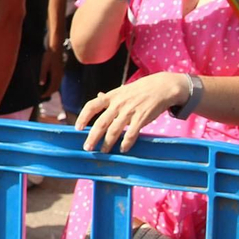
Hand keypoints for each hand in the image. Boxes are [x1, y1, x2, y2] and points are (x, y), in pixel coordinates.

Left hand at [40, 46, 63, 99]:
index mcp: (56, 75)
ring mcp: (61, 73)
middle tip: (43, 96)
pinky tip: (49, 83)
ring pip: (57, 84)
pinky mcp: (60, 71)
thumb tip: (42, 84)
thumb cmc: (48, 56)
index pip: (52, 88)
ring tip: (45, 91)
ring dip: (52, 89)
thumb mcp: (44, 66)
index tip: (42, 96)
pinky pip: (58, 80)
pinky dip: (54, 84)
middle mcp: (60, 75)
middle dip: (50, 92)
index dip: (47, 93)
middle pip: (56, 87)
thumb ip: (43, 75)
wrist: (56, 49)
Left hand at [75, 72, 189, 151]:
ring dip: (107, 143)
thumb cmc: (139, 90)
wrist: (161, 87)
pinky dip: (126, 143)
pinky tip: (123, 149)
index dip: (83, 117)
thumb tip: (97, 96)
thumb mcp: (122, 90)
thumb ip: (110, 96)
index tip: (77, 128)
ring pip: (114, 130)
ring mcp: (129, 111)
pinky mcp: (141, 118)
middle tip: (87, 147)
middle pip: (101, 123)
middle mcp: (118, 104)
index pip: (91, 106)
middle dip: (93, 137)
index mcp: (111, 96)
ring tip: (103, 152)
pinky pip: (131, 133)